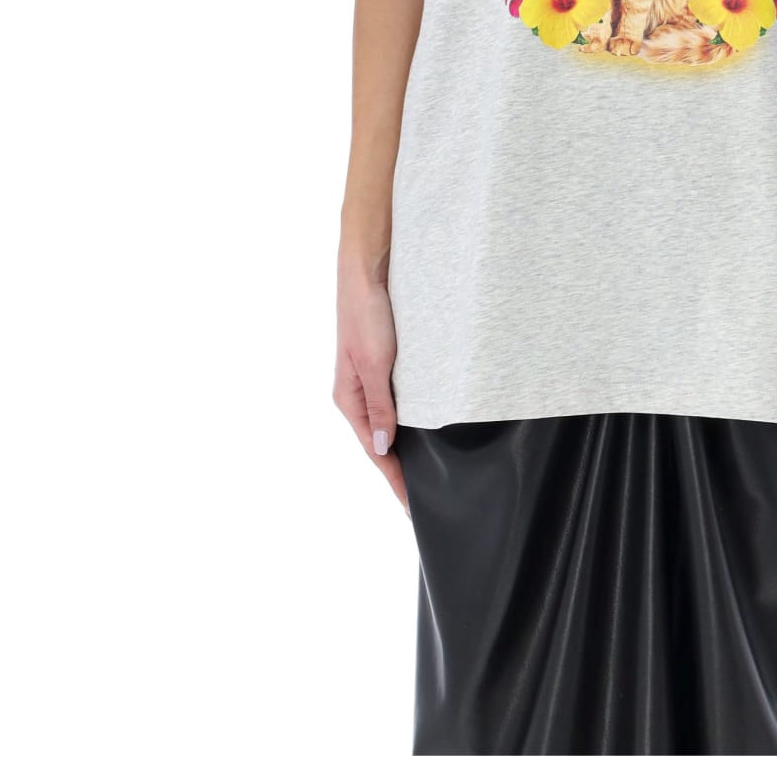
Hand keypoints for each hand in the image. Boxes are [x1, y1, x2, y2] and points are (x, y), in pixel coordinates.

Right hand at [333, 265, 406, 511]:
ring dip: (405, 446)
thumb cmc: (367, 314)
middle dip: (399, 469)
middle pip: (381, 442)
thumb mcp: (376, 363)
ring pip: (390, 422)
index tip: (412, 505)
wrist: (368, 271)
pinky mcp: (385, 364)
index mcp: (349, 399)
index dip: (394, 479)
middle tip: (424, 496)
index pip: (374, 451)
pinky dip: (410, 420)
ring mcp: (371, 379)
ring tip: (427, 471)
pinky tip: (425, 427)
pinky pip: (397, 401)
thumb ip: (380, 406)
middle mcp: (358, 393)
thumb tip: (382, 447)